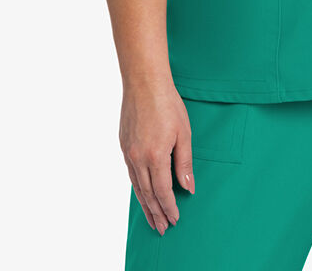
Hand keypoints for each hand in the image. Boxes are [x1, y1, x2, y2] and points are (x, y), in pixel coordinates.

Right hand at [119, 81, 194, 234]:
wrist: (144, 83)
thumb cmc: (168, 104)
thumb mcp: (184, 133)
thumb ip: (184, 163)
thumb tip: (188, 187)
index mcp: (155, 156)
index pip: (163, 191)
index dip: (170, 207)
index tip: (175, 219)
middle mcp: (138, 158)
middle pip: (147, 194)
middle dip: (156, 213)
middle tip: (162, 228)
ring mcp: (128, 152)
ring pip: (136, 187)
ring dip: (145, 205)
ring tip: (152, 219)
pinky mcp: (123, 146)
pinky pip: (130, 174)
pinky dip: (137, 188)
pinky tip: (142, 194)